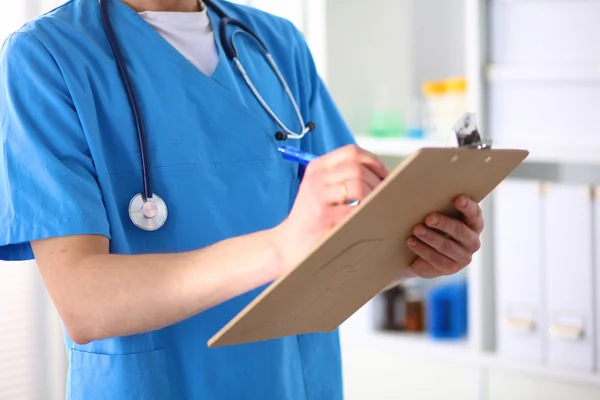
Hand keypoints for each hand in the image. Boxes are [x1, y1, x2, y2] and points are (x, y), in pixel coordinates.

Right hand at [274, 144, 387, 271]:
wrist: (288, 245)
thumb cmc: (311, 218)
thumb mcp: (320, 190)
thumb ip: (343, 178)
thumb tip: (382, 176)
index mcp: (317, 168)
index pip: (351, 152)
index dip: (374, 162)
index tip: (384, 176)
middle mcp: (316, 179)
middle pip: (357, 168)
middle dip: (377, 182)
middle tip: (385, 196)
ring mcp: (318, 198)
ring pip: (358, 186)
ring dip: (373, 197)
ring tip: (376, 208)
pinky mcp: (323, 218)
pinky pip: (355, 211)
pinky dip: (367, 215)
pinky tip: (367, 221)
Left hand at [405, 195, 483, 278]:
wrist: (419, 251)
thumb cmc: (430, 224)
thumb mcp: (435, 212)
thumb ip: (435, 201)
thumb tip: (413, 183)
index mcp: (473, 222)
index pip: (474, 213)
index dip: (467, 206)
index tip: (457, 198)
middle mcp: (472, 240)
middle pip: (461, 231)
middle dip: (444, 223)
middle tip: (428, 217)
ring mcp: (463, 257)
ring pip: (447, 246)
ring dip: (430, 237)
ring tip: (416, 229)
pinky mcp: (451, 268)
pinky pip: (437, 260)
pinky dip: (423, 250)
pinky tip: (411, 242)